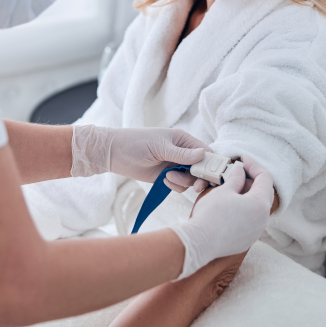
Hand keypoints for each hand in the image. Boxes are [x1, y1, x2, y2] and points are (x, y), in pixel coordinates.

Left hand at [71, 125, 208, 181]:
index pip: (205, 152)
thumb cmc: (135, 142)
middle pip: (201, 168)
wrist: (114, 153)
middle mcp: (181, 152)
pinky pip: (179, 185)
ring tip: (167, 177)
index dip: (211, 164)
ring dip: (183, 181)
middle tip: (195, 186)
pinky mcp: (166, 176)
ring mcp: (174, 165)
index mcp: (183, 140)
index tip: (209, 176)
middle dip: (199, 178)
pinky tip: (163, 181)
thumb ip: (181, 154)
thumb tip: (203, 155)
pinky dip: (175, 186)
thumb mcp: (159, 147)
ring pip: (191, 179)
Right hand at [169, 156, 273, 279]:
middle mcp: (263, 220)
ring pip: (255, 207)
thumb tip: (240, 171)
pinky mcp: (246, 240)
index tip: (243, 159)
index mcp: (260, 204)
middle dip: (249, 181)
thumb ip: (235, 179)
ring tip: (228, 188)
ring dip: (245, 195)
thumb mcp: (223, 190)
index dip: (254, 166)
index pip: (265, 178)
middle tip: (234, 173)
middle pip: (262, 193)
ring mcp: (256, 232)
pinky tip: (227, 205)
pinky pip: (249, 220)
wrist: (200, 242)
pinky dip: (242, 209)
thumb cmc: (212, 214)